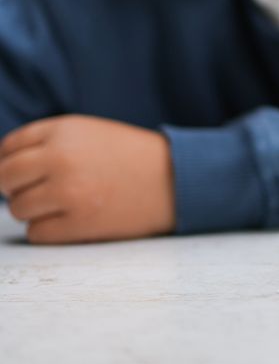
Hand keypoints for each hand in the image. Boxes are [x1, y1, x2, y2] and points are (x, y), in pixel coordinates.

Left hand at [0, 115, 175, 243]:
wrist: (175, 179)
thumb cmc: (131, 156)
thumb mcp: (90, 133)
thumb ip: (48, 143)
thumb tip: (2, 168)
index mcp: (64, 130)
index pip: (8, 148)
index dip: (10, 162)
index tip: (23, 172)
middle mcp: (61, 158)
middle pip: (4, 178)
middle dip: (16, 187)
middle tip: (40, 190)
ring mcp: (67, 192)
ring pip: (17, 208)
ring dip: (35, 210)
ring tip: (65, 203)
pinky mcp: (77, 223)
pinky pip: (36, 233)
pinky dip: (50, 230)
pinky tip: (75, 218)